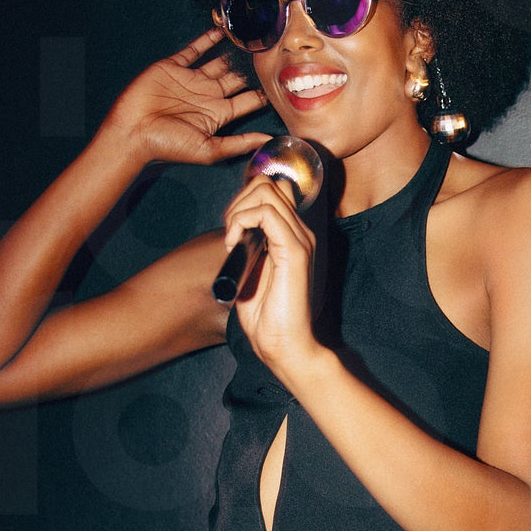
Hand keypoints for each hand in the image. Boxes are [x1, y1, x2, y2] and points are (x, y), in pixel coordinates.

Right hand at [105, 26, 272, 165]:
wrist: (133, 131)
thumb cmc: (168, 145)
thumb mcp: (209, 150)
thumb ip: (238, 144)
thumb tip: (269, 141)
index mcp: (218, 115)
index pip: (247, 101)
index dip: (263, 92)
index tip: (280, 80)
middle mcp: (207, 96)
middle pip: (237, 79)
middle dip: (252, 68)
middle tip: (270, 51)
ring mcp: (191, 80)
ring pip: (218, 62)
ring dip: (233, 51)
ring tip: (251, 37)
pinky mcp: (174, 67)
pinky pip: (193, 50)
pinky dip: (207, 40)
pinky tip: (221, 30)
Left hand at [222, 168, 320, 381]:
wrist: (285, 346)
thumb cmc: (267, 318)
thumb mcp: (250, 273)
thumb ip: (248, 246)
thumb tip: (235, 225)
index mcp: (291, 236)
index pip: (272, 189)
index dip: (244, 200)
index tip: (232, 231)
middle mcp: (300, 232)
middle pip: (268, 183)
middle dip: (238, 201)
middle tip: (230, 235)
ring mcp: (300, 239)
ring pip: (266, 190)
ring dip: (238, 210)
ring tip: (232, 240)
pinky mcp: (294, 250)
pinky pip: (265, 213)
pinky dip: (242, 221)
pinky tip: (235, 244)